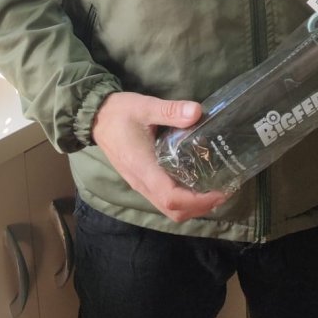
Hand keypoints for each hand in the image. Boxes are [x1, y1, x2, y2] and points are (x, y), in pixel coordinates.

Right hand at [90, 91, 228, 222]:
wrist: (95, 117)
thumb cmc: (120, 112)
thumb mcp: (145, 106)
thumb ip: (170, 110)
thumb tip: (197, 112)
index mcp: (144, 168)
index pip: (171, 198)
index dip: (198, 201)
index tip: (219, 192)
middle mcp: (141, 182)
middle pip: (172, 210)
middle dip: (199, 207)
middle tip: (222, 192)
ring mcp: (139, 183)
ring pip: (167, 208)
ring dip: (191, 206)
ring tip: (212, 190)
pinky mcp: (140, 180)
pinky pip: (162, 199)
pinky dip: (181, 200)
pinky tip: (193, 183)